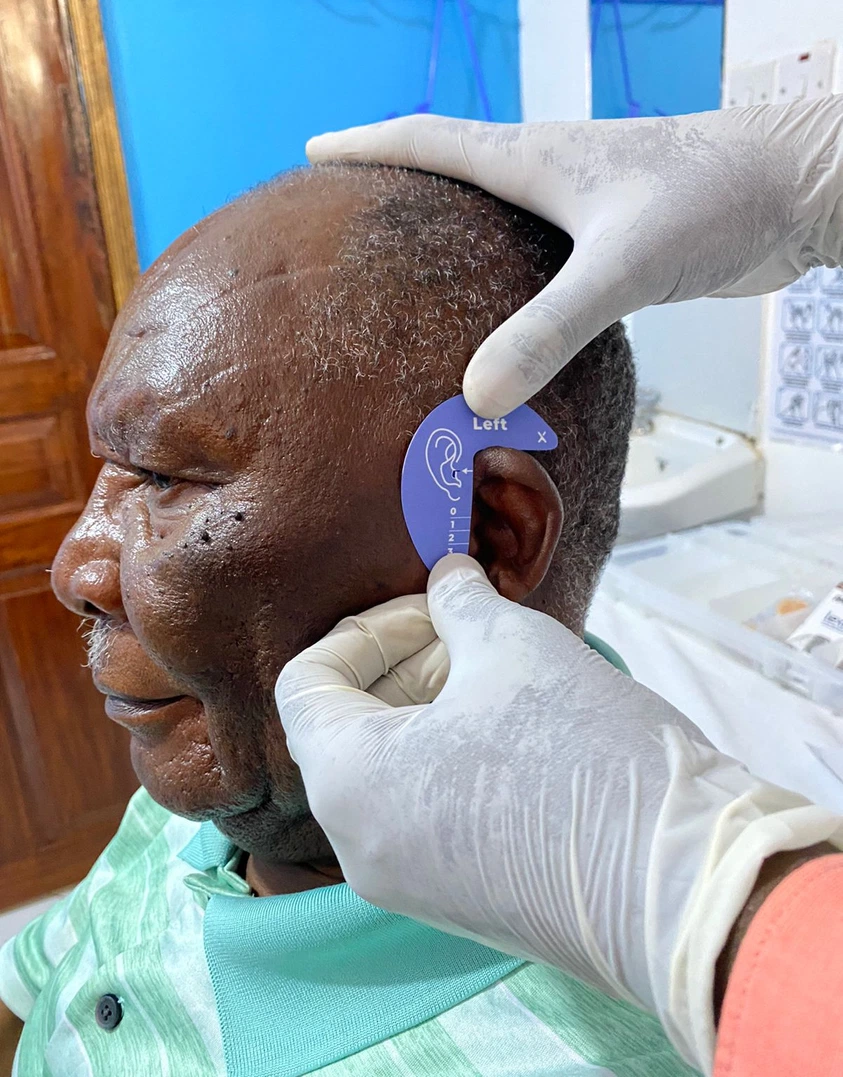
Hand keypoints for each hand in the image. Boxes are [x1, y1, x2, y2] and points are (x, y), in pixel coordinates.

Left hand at [277, 555, 842, 1071]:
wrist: (682, 886)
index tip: (433, 611)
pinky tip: (520, 729)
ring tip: (505, 676)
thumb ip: (460, 602)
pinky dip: (451, 758)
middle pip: (347, 727)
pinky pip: (422, 813)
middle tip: (475, 634)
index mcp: (349, 781)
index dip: (366, 628)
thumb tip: (448, 576)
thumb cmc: (584, 754)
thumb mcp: (513, 647)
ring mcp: (407, 884)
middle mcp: (359, 845)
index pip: (306, 684)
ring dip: (432, 708)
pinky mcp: (457, 902)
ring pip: (388, 770)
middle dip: (405, 663)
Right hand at [308, 98, 842, 416]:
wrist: (795, 189)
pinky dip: (504, 278)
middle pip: (453, 168)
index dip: (368, 145)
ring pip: (495, 214)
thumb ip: (547, 329)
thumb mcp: (620, 267)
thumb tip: (474, 397)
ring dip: (450, 230)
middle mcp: (550, 173)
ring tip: (408, 265)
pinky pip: (538, 257)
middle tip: (349, 211)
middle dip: (396, 183)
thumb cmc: (713, 201)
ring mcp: (582, 206)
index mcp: (534, 157)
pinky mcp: (613, 241)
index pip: (429, 140)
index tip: (315, 152)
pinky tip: (500, 315)